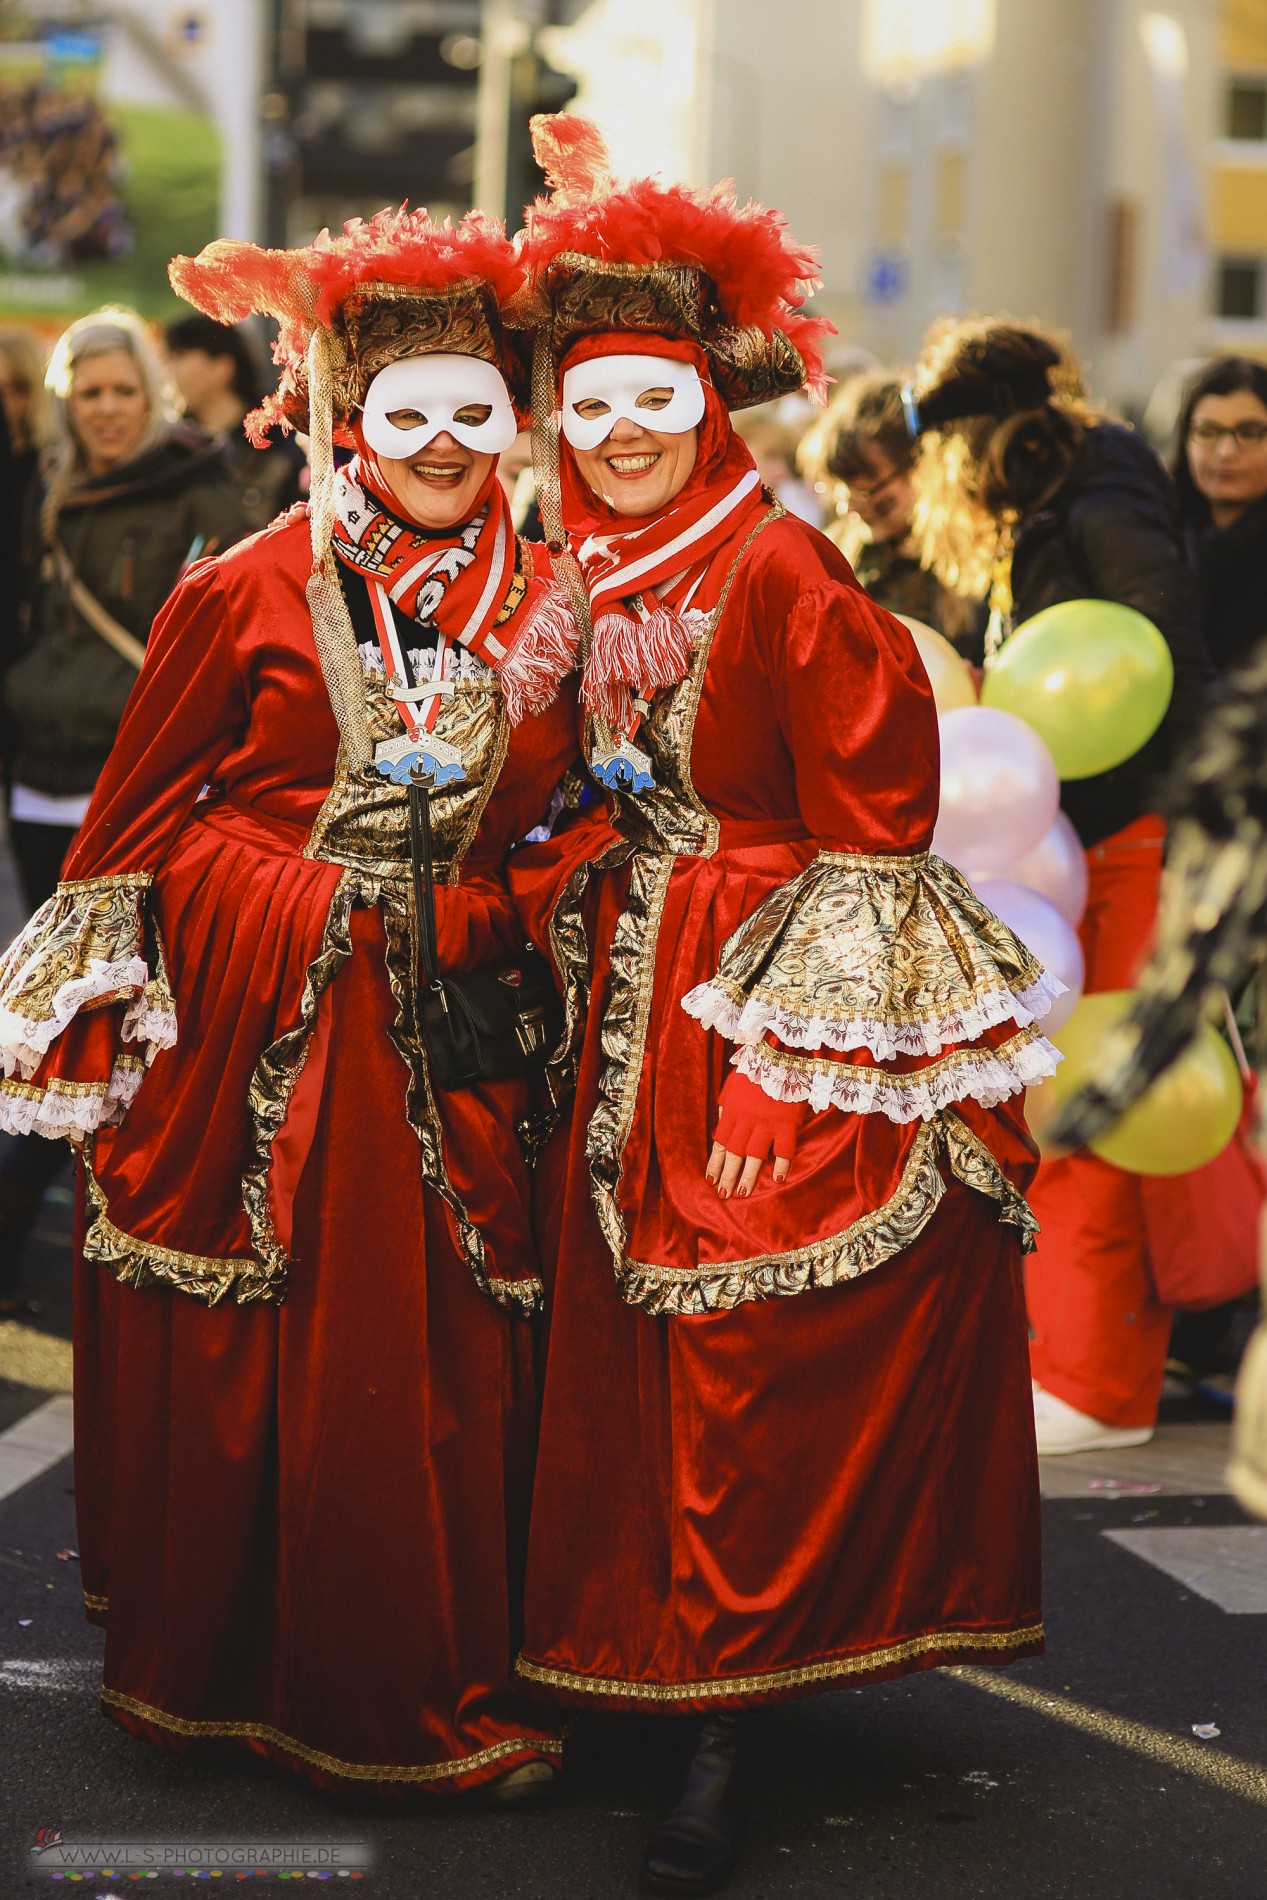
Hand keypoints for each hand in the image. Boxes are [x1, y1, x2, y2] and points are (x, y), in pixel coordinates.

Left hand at [706, 1069, 806, 1197]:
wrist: (782, 1053)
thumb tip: (721, 1126)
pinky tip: (779, 1179)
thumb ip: (726, 1107)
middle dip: (727, 1175)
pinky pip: (784, 1150)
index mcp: (731, 1111)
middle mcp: (746, 1120)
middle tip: (723, 1194)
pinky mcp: (787, 1123)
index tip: (710, 1180)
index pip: (719, 1142)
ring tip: (742, 1192)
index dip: (714, 1163)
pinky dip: (782, 1166)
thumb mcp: (733, 1085)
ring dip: (748, 1176)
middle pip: (734, 1153)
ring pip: (755, 1156)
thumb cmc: (757, 1067)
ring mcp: (767, 1123)